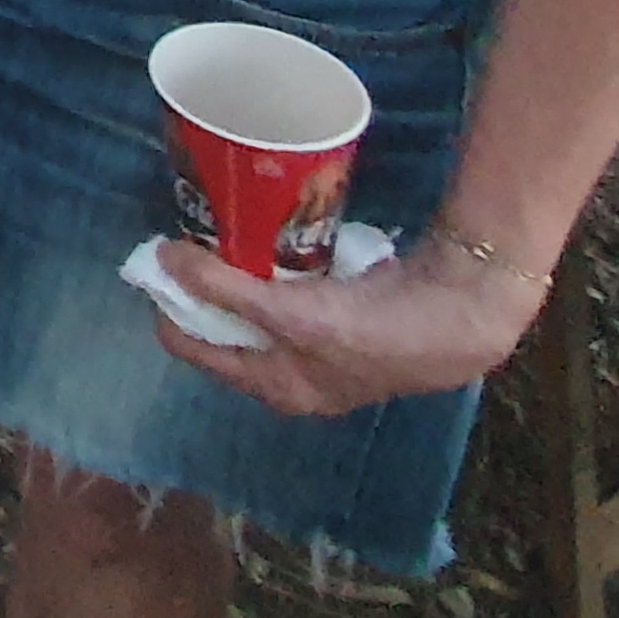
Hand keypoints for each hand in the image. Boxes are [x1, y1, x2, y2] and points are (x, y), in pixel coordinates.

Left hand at [153, 233, 542, 415]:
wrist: (461, 316)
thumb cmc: (373, 332)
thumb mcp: (292, 316)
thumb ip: (226, 290)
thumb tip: (164, 260)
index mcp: (276, 389)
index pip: (196, 350)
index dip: (172, 310)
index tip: (157, 264)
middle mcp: (293, 374)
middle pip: (225, 327)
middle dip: (203, 289)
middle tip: (186, 237)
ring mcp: (320, 343)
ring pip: (258, 306)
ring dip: (238, 273)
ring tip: (217, 229)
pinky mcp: (346, 311)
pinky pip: (293, 288)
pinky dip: (276, 265)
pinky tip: (269, 234)